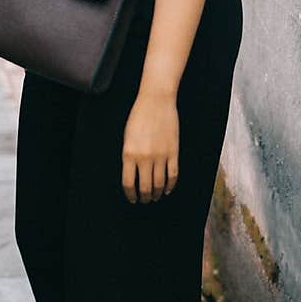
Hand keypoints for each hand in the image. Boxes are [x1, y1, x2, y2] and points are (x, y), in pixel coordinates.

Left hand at [121, 89, 178, 203]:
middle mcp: (144, 157)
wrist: (156, 101)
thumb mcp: (127, 137)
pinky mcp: (173, 152)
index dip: (130, 194)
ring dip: (156, 193)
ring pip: (159, 183)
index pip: (128, 183)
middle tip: (144, 200)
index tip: (132, 199)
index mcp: (128, 154)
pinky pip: (173, 175)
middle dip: (144, 197)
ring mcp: (160, 156)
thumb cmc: (139, 117)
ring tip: (154, 196)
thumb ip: (129, 157)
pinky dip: (170, 185)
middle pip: (144, 187)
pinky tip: (166, 189)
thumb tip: (133, 175)